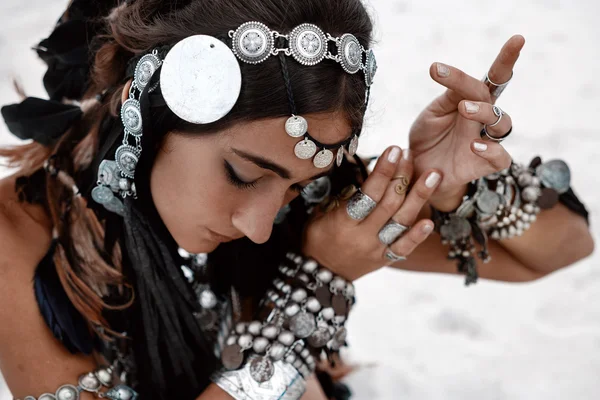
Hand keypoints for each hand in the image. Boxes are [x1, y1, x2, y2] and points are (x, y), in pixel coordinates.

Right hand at [302, 147, 441, 281]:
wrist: (322, 274)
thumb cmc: (317, 238)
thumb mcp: (320, 214)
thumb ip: (340, 195)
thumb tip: (362, 172)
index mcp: (343, 222)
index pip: (368, 193)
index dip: (383, 171)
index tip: (393, 150)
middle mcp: (362, 236)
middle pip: (389, 203)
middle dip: (402, 176)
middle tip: (410, 154)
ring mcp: (376, 249)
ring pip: (401, 222)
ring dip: (419, 197)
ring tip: (434, 175)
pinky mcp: (385, 260)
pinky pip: (403, 249)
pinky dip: (417, 236)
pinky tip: (430, 220)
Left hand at [409, 35, 524, 210]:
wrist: (419, 173)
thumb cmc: (428, 140)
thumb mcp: (432, 115)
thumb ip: (448, 97)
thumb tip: (452, 74)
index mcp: (470, 102)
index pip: (490, 79)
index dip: (506, 60)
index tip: (517, 39)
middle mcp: (482, 120)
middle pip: (495, 99)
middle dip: (483, 92)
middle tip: (460, 97)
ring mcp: (486, 141)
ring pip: (502, 124)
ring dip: (485, 113)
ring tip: (465, 110)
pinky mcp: (485, 165)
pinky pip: (500, 157)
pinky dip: (490, 150)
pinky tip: (474, 146)